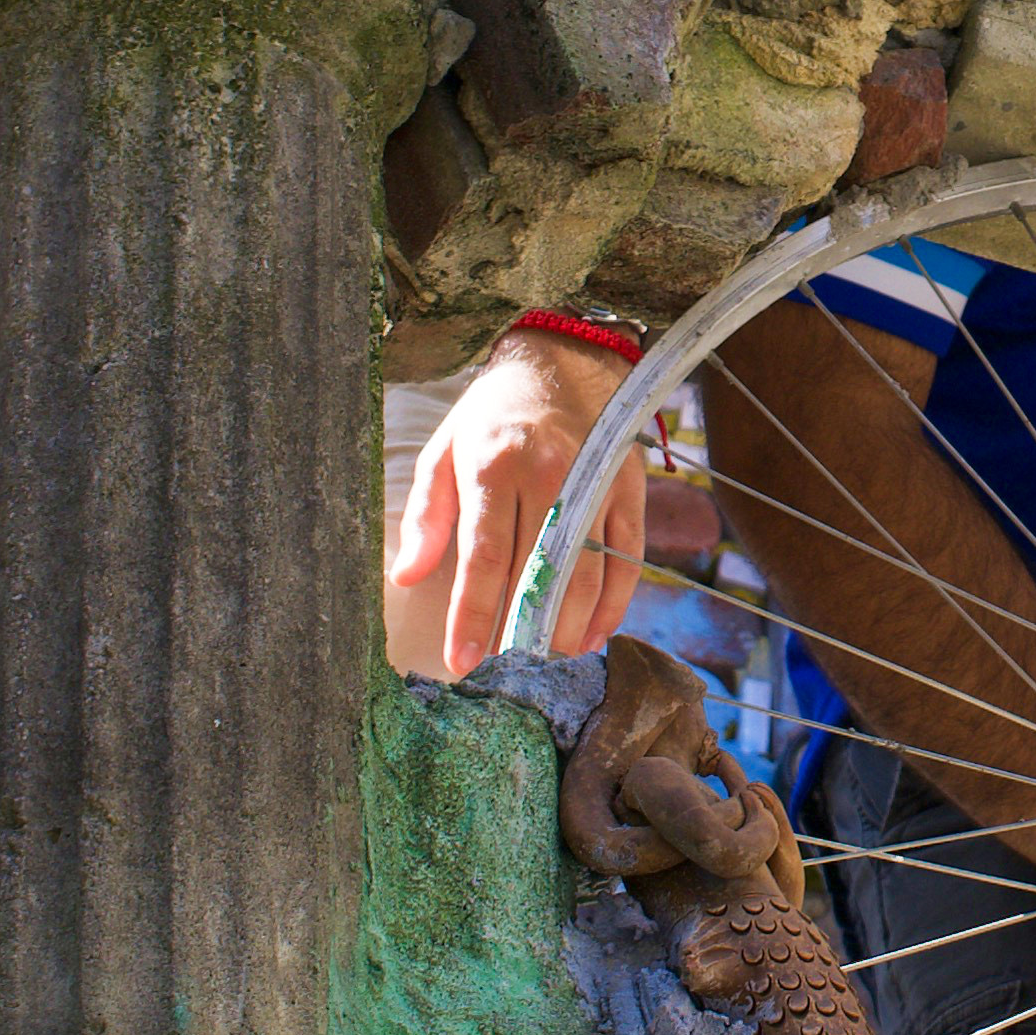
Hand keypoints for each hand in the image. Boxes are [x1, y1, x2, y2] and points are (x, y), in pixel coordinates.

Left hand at [388, 326, 654, 674]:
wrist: (560, 363)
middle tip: (506, 672)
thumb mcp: (444, 452)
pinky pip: (626, 559)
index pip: (485, 556)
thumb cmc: (491, 416)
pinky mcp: (628, 490)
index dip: (473, 613)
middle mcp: (551, 475)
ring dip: (567, 627)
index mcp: (495, 466)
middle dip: (520, 630)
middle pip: (538, 572)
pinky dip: (612, 604)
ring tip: (545, 661)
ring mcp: (596, 483)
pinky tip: (591, 635)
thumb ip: (427, 517)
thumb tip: (407, 577)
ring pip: (587, 574)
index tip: (463, 659)